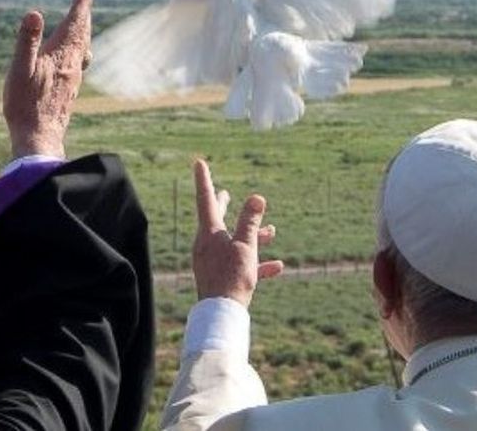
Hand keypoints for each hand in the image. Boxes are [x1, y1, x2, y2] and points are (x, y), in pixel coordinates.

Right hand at [3, 0, 93, 159]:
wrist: (39, 137)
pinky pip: (79, 60)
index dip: (81, 3)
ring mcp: (73, 78)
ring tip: (82, 21)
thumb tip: (35, 13)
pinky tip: (76, 57)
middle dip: (83, 12)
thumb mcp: (19, 69)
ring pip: (83, 47)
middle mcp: (72, 64)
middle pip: (82, 32)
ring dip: (83, 30)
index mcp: (60, 55)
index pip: (74, 23)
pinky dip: (80, 47)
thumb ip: (27, 41)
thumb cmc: (25, 104)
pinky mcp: (70, 89)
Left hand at [191, 158, 282, 306]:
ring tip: (273, 232)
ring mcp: (212, 261)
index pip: (206, 199)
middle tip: (224, 193)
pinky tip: (278, 266)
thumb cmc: (232, 277)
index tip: (199, 162)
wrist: (222, 314)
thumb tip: (257, 197)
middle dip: (225, 206)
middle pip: (216, 219)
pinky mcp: (221, 277)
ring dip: (253, 237)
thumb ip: (251, 222)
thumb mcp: (245, 245)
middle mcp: (207, 244)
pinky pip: (239, 263)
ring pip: (233, 242)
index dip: (204, 179)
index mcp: (209, 232)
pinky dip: (257, 262)